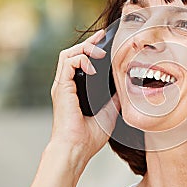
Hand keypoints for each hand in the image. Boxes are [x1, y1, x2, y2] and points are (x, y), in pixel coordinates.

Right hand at [50, 30, 120, 160]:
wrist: (76, 149)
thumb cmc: (89, 136)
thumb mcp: (109, 112)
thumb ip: (114, 98)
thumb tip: (125, 88)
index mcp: (76, 90)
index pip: (80, 61)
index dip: (91, 48)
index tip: (103, 40)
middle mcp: (67, 85)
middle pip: (72, 53)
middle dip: (88, 43)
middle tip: (102, 37)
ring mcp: (63, 86)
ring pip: (68, 54)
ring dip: (84, 48)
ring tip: (100, 52)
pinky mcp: (61, 88)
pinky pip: (68, 63)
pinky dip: (81, 60)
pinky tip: (93, 67)